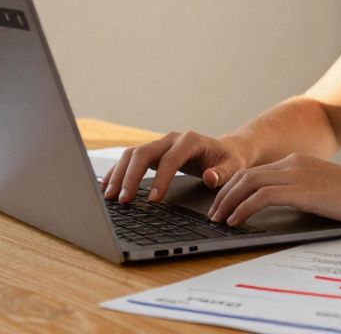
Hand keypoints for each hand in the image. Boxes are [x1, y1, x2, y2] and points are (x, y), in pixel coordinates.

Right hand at [100, 131, 254, 203]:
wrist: (225, 151)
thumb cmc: (229, 160)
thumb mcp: (233, 167)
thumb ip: (223, 173)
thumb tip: (209, 177)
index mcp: (190, 141)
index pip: (170, 159)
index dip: (160, 179)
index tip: (152, 200)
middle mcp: (171, 139)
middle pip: (143, 153)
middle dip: (131, 176)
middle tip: (123, 200)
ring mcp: (160, 144)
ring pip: (132, 154)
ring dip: (119, 174)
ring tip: (110, 196)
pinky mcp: (153, 153)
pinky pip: (131, 159)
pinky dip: (118, 171)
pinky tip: (107, 185)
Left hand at [207, 153, 340, 226]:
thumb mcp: (323, 192)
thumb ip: (302, 193)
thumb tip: (283, 209)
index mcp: (296, 162)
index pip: (255, 171)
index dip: (234, 187)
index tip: (224, 203)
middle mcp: (292, 163)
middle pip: (245, 175)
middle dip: (224, 194)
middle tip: (213, 213)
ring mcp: (295, 173)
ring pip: (248, 183)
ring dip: (228, 202)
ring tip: (218, 219)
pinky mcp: (299, 189)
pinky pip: (260, 197)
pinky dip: (243, 208)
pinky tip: (236, 221)